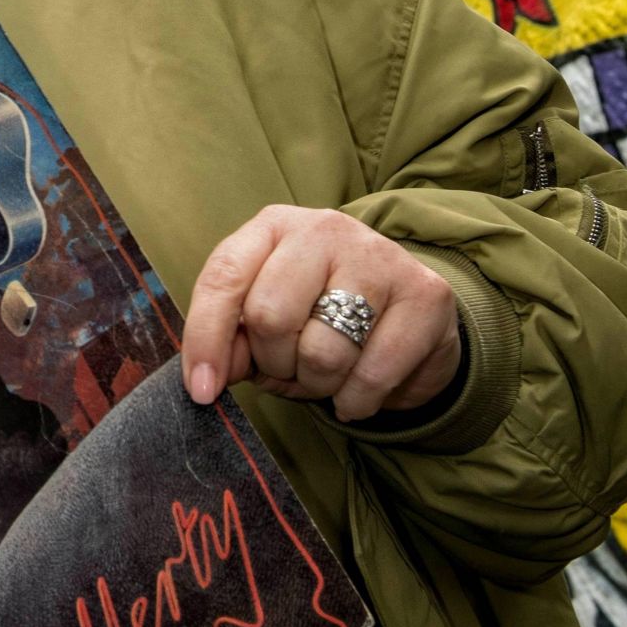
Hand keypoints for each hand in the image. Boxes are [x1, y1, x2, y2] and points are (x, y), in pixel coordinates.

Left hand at [180, 205, 462, 423]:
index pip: (224, 275)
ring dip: (317, 386)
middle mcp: (324, 229)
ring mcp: (378, 256)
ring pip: (322, 352)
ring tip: (328, 374)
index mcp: (275, 225)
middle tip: (290, 368)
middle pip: (270, 317)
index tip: (201, 390)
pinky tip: (358, 389)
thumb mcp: (269, 314)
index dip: (206, 338)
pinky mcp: (425, 295)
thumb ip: (233, 339)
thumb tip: (204, 377)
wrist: (410, 309)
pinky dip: (356, 402)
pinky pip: (371, 377)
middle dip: (274, 364)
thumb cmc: (322, 311)